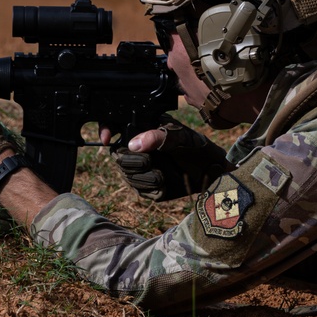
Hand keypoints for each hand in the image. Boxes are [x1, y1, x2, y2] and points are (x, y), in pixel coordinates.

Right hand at [113, 118, 228, 201]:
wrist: (210, 171)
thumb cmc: (196, 146)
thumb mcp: (180, 136)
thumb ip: (158, 137)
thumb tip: (134, 144)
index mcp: (144, 129)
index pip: (115, 126)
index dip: (105, 129)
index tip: (106, 138)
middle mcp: (138, 148)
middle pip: (119, 157)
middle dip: (133, 162)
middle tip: (150, 161)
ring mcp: (142, 168)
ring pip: (128, 175)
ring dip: (145, 176)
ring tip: (162, 173)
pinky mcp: (148, 186)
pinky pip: (141, 190)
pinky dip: (153, 188)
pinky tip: (164, 182)